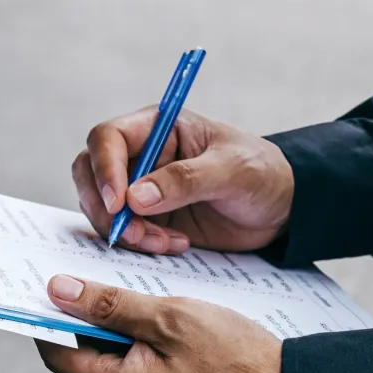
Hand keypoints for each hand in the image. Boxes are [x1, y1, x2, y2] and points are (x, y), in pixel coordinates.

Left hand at [35, 275, 289, 372]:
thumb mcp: (171, 318)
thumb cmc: (240, 361)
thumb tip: (60, 292)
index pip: (58, 352)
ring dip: (127, 333)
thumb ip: (111, 306)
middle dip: (96, 320)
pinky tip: (173, 328)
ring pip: (119, 366)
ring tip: (153, 302)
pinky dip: (149, 351)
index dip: (51, 317)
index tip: (53, 287)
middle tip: (111, 282)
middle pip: (88, 358)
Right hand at [71, 107, 293, 254]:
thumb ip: (185, 179)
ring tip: (163, 242)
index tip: (118, 202)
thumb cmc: (263, 173)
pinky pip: (120, 232)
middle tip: (132, 232)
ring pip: (100, 208)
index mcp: (158, 127)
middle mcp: (141, 155)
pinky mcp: (145, 219)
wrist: (281, 208)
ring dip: (123, 231)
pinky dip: (137, 244)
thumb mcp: (233, 170)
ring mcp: (139, 189)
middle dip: (105, 207)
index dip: (104, 168)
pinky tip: (173, 245)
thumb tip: (135, 197)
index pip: (108, 138)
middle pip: (90, 174)